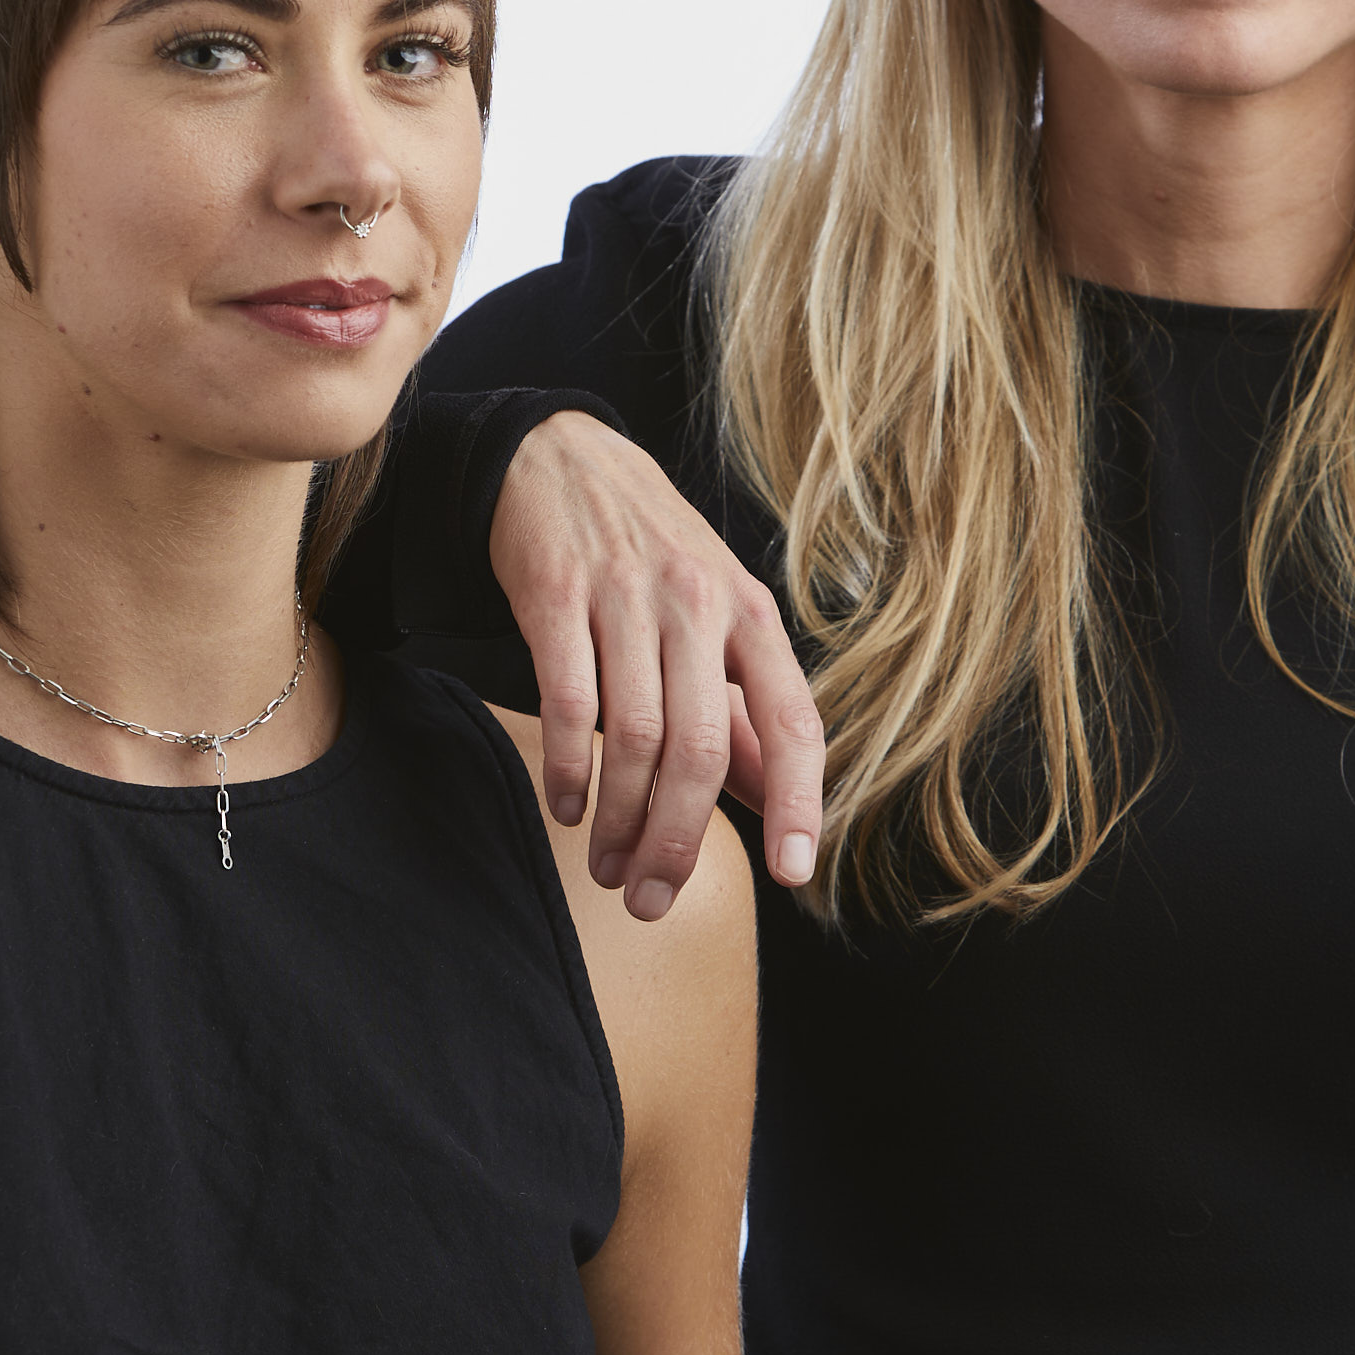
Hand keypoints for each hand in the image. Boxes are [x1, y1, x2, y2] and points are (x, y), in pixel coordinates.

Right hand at [487, 416, 824, 918]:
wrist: (559, 458)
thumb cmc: (648, 551)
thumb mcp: (715, 618)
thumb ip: (743, 711)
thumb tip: (775, 799)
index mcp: (752, 618)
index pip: (794, 722)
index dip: (798, 803)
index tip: (792, 873)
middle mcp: (700, 605)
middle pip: (702, 749)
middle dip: (677, 839)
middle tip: (650, 897)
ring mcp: (627, 598)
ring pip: (636, 737)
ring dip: (620, 819)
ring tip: (608, 868)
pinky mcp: (556, 595)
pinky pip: (570, 701)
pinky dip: (569, 769)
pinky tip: (568, 808)